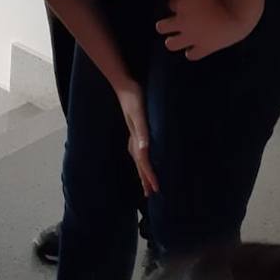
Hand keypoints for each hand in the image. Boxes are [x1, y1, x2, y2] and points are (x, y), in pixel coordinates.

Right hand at [115, 82, 158, 196]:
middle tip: (149, 194)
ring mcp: (134, 134)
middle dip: (144, 179)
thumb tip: (143, 149)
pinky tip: (144, 157)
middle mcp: (134, 139)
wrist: (124, 85)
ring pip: (138, 158)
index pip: (143, 162)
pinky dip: (142, 159)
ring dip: (142, 171)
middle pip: (139, 164)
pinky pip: (139, 149)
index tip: (156, 189)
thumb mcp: (138, 114)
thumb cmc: (133, 98)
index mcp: (136, 139)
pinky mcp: (136, 128)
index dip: (149, 176)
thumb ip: (141, 132)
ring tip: (146, 182)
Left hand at [156, 0, 250, 59]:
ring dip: (171, 41)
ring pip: (171, 44)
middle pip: (162, 27)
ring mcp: (192, 37)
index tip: (185, 4)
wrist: (237, 11)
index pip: (170, 6)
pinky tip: (192, 50)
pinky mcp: (204, 48)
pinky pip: (191, 55)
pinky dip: (190, 53)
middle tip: (170, 25)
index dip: (177, 4)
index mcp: (180, 6)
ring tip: (176, 40)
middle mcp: (182, 23)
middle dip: (163, 26)